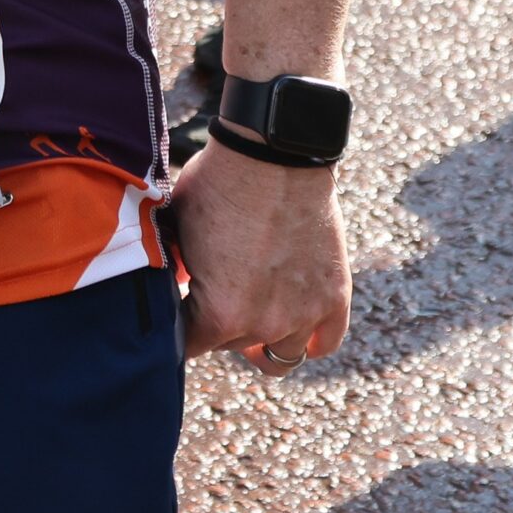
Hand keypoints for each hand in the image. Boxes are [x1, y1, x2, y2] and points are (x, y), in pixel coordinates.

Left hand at [169, 138, 350, 377]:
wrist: (274, 156)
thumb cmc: (218, 186)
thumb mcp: (179, 229)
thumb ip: (178, 269)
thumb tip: (178, 286)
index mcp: (218, 314)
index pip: (188, 347)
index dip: (178, 329)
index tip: (178, 313)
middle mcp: (263, 325)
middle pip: (233, 347)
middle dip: (218, 324)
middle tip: (213, 294)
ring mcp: (304, 315)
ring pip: (280, 355)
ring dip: (263, 340)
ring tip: (253, 317)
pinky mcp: (335, 297)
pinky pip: (325, 343)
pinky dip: (309, 339)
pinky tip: (294, 324)